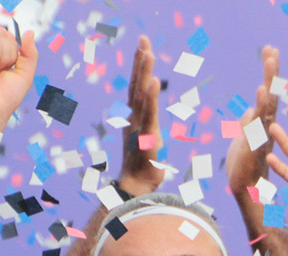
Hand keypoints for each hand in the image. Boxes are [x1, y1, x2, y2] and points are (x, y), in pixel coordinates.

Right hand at [116, 35, 165, 195]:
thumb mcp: (148, 137)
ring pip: (141, 95)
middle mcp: (135, 117)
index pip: (138, 85)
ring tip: (148, 52)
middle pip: (137, 83)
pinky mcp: (146, 137)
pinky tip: (152, 81)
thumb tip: (152, 115)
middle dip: (140, 60)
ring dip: (144, 72)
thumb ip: (149, 122)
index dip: (139, 64)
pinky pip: (148, 113)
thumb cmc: (143, 163)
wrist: (137, 186)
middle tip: (143, 38)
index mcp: (136, 115)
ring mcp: (139, 126)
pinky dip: (150, 97)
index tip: (143, 44)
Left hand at [227, 45, 281, 204]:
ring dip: (270, 81)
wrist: (245, 195)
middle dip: (272, 71)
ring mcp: (263, 136)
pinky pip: (260, 122)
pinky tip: (262, 90)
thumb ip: (247, 125)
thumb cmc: (245, 170)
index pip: (268, 95)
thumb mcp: (243, 141)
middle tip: (272, 48)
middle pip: (272, 94)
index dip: (270, 73)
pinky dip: (262, 106)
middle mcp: (267, 127)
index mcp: (263, 125)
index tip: (271, 51)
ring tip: (271, 59)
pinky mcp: (256, 146)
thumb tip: (247, 111)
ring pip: (268, 104)